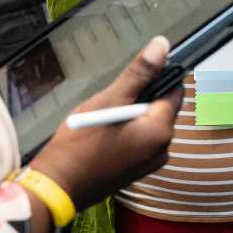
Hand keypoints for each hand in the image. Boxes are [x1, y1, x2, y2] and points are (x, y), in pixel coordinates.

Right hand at [32, 36, 182, 210]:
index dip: (159, 77)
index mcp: (161, 131)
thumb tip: (162, 46)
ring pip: (147, 124)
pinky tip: (103, 132)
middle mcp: (162, 149)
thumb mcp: (109, 100)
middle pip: (161, 108)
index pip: (175, 91)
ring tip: (103, 116)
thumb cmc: (80, 144)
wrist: (58, 186)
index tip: (136, 73)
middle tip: (112, 98)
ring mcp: (149, 163)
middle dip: (140, 97)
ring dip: (131, 114)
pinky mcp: (135, 171)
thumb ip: (139, 73)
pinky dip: (126, 131)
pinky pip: (138, 141)